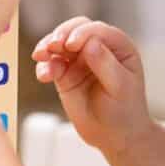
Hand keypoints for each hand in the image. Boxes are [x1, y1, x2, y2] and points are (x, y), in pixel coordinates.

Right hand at [33, 18, 151, 156]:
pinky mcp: (65, 75)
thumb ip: (105, 64)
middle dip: (61, 34)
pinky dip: (44, 67)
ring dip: (47, 47)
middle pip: (75, 29)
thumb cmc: (124, 110)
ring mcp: (79, 61)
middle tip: (52, 46)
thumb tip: (89, 43)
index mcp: (117, 46)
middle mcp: (97, 48)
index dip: (82, 33)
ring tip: (40, 56)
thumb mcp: (121, 87)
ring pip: (59, 44)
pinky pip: (51, 65)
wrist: (114, 135)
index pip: (97, 30)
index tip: (71, 45)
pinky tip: (44, 76)